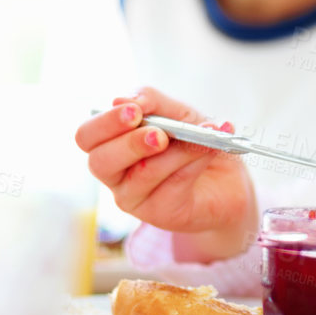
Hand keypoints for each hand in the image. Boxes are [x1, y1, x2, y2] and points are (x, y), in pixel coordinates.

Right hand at [73, 88, 257, 262]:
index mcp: (109, 144)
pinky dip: (193, 162)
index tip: (133, 111)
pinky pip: (172, 185)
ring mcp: (134, 198)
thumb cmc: (193, 142)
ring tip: (200, 137)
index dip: (105, 123)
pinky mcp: (160, 214)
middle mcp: (114, 174)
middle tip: (158, 134)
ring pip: (142, 173)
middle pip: (99, 162)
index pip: (86, 136)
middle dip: (129, 143)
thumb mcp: (177, 113)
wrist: (229, 179)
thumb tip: (122, 99)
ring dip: (175, 151)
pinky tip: (209, 149)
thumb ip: (152, 102)